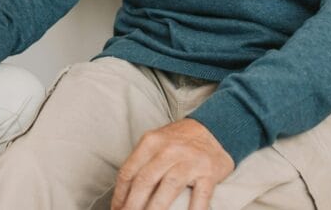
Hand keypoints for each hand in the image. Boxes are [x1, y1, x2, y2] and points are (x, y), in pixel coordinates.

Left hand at [112, 119, 233, 209]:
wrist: (214, 130)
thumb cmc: (179, 141)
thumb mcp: (156, 143)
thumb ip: (141, 162)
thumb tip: (124, 193)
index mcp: (151, 142)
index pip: (129, 171)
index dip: (120, 195)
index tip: (117, 209)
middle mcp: (169, 150)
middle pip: (145, 181)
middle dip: (133, 205)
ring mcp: (190, 161)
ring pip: (169, 188)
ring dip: (155, 209)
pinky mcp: (209, 172)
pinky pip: (200, 196)